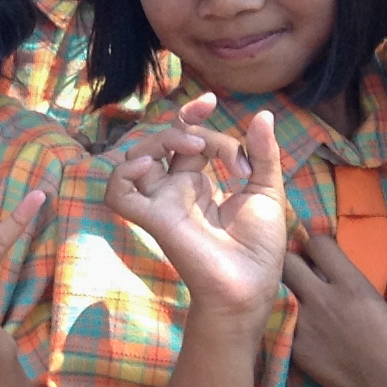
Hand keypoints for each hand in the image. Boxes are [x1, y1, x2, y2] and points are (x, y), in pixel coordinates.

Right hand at [104, 103, 289, 317]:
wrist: (250, 285)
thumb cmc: (258, 247)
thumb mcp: (267, 191)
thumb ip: (262, 154)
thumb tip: (262, 114)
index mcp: (200, 181)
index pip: (187, 138)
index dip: (192, 116)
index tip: (210, 102)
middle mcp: (177, 189)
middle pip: (161, 141)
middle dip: (183, 126)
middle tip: (209, 139)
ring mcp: (163, 202)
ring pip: (135, 158)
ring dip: (160, 140)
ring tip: (194, 149)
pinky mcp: (154, 219)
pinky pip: (119, 195)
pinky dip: (124, 175)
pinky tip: (150, 166)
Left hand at [281, 228, 386, 386]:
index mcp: (351, 285)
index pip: (318, 244)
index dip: (317, 243)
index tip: (320, 251)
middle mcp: (322, 300)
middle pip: (286, 262)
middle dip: (291, 261)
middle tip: (300, 270)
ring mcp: (304, 325)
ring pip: (276, 292)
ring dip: (284, 289)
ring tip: (294, 296)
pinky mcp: (295, 349)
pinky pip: (280, 322)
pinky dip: (284, 318)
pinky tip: (292, 323)